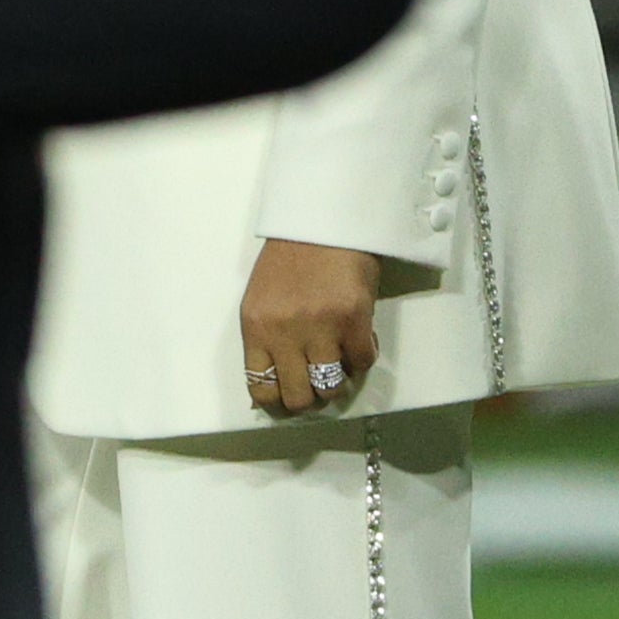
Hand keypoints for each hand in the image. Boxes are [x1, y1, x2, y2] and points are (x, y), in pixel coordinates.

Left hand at [241, 239, 381, 422]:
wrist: (326, 217)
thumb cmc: (293, 256)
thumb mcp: (264, 298)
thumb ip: (268, 336)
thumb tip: (279, 377)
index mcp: (256, 326)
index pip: (261, 387)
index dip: (278, 400)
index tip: (290, 396)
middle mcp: (284, 332)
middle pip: (297, 397)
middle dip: (311, 398)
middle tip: (320, 385)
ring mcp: (320, 328)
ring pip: (331, 387)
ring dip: (339, 380)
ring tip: (341, 362)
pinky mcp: (353, 320)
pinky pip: (362, 362)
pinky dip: (363, 357)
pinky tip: (360, 340)